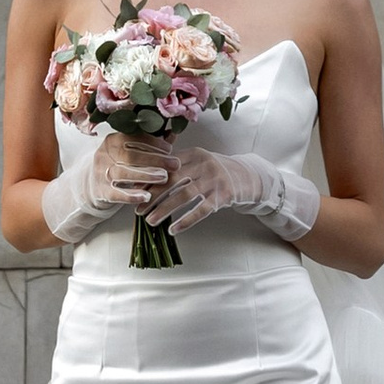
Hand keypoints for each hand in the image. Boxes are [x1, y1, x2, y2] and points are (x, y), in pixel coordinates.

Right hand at [39, 132, 170, 247]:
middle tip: (174, 164)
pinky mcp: (100, 192)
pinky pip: (116, 193)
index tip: (170, 148)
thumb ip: (150, 144)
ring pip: (123, 173)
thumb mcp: (129, 152)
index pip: (133, 138)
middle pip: (131, 156)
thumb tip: (173, 133)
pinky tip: (146, 196)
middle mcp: (104, 155)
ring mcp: (100, 174)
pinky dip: (131, 195)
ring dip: (145, 175)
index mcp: (112, 140)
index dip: (153, 143)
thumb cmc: (118, 165)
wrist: (90, 184)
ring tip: (164, 178)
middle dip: (155, 160)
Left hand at [149, 147, 320, 240]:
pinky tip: (173, 230)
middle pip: (172, 180)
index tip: (134, 191)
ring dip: (164, 210)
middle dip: (152, 196)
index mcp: (194, 154)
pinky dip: (185, 221)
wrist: (248, 177)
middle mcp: (204, 164)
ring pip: (184, 196)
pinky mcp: (223, 196)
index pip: (166, 166)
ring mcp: (214, 180)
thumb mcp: (199, 161)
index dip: (149, 179)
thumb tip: (146, 176)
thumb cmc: (216, 171)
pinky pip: (201, 210)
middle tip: (138, 210)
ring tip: (151, 221)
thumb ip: (178, 164)